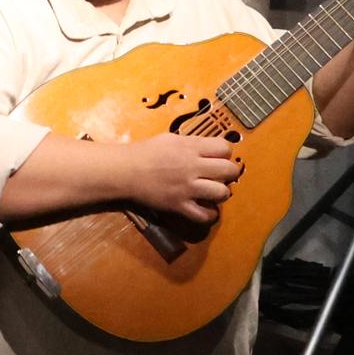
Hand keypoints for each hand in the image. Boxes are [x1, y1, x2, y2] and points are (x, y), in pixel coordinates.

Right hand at [119, 132, 240, 223]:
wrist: (125, 171)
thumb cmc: (145, 152)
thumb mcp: (170, 139)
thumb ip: (192, 143)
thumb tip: (208, 148)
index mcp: (190, 147)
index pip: (225, 148)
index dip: (224, 153)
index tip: (217, 157)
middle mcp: (192, 166)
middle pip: (229, 170)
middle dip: (228, 172)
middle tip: (219, 175)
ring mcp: (187, 188)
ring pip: (222, 193)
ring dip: (221, 193)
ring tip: (212, 191)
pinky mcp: (179, 205)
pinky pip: (204, 215)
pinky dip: (209, 214)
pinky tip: (205, 208)